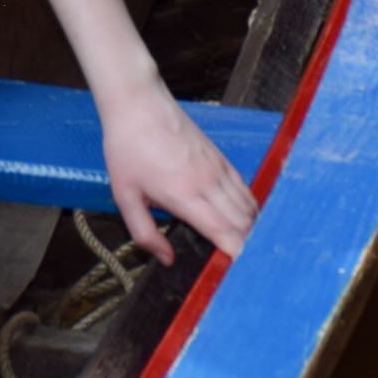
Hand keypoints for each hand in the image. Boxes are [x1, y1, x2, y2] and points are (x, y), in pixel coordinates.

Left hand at [98, 74, 257, 262]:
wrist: (138, 103)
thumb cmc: (127, 147)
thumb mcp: (125, 196)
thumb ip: (145, 233)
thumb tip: (167, 259)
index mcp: (185, 196)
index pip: (225, 233)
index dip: (237, 256)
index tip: (239, 274)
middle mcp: (208, 183)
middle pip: (244, 224)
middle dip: (249, 248)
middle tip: (245, 268)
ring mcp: (218, 168)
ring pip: (249, 206)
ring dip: (252, 229)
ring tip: (249, 249)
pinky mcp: (220, 158)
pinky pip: (244, 188)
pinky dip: (250, 208)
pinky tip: (244, 220)